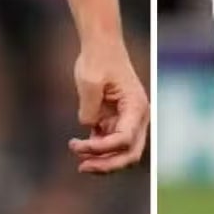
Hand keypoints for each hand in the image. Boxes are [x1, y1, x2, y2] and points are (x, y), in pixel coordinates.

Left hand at [68, 37, 149, 172]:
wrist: (101, 45)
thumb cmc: (98, 59)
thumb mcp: (89, 82)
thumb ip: (89, 110)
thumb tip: (89, 128)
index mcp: (136, 107)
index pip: (124, 140)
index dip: (102, 149)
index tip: (79, 145)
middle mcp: (137, 117)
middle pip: (129, 154)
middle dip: (107, 165)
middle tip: (82, 167)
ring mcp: (127, 120)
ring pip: (120, 152)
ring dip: (101, 159)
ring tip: (77, 154)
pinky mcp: (115, 119)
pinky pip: (109, 144)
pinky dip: (96, 150)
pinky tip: (79, 145)